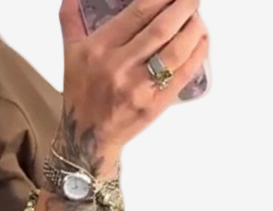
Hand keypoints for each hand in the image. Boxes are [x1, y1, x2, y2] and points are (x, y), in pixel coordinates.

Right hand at [57, 0, 209, 178]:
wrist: (88, 137)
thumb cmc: (82, 92)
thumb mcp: (70, 53)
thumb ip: (71, 19)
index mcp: (98, 49)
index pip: (139, 11)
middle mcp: (118, 68)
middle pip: (161, 28)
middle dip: (184, 7)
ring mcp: (138, 89)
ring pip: (176, 51)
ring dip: (194, 28)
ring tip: (197, 17)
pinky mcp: (154, 105)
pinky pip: (182, 75)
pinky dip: (197, 54)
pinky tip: (201, 40)